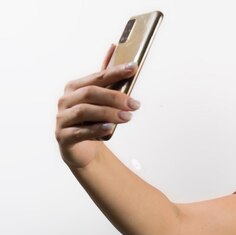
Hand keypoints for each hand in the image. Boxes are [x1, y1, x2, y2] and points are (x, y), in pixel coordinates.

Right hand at [55, 44, 139, 167]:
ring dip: (108, 113)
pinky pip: (79, 132)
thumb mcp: (102, 99)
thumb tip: (115, 48)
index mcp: (75, 87)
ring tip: (127, 117)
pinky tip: (110, 129)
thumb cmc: (93, 120)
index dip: (116, 72)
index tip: (134, 68)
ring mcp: (62, 118)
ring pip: (84, 111)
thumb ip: (107, 76)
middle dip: (115, 97)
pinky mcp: (64, 137)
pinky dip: (96, 129)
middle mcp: (66, 100)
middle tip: (135, 104)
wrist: (82, 148)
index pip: (98, 77)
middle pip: (91, 93)